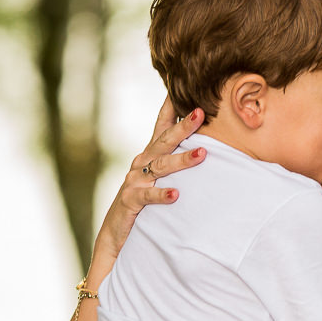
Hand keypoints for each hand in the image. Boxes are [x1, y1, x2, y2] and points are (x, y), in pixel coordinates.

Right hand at [87, 99, 206, 283]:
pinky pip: (148, 196)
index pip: (161, 125)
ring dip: (182, 160)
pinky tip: (177, 195)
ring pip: (161, 166)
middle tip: (201, 112)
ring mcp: (134, 181)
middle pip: (164, 140)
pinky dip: (163, 195)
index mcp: (150, 155)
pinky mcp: (130, 201)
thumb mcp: (159, 178)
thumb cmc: (143, 202)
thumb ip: (174, 161)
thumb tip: (206, 146)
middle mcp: (141, 163)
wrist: (115, 234)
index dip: (170, 106)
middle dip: (183, 126)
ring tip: (202, 154)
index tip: (182, 86)